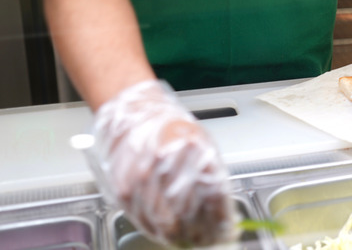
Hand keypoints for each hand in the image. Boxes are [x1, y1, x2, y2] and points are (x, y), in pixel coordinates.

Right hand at [89, 80, 237, 246]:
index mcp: (191, 150)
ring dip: (182, 238)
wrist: (133, 114)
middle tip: (211, 241)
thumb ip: (214, 175)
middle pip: (189, 215)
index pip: (213, 196)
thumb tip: (224, 209)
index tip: (227, 230)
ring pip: (165, 226)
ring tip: (193, 241)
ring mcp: (142, 180)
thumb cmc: (169, 127)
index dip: (221, 219)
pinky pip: (144, 222)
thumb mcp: (203, 143)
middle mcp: (165, 166)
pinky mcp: (124, 191)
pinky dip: (159, 232)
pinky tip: (170, 234)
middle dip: (204, 233)